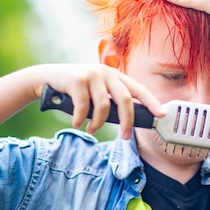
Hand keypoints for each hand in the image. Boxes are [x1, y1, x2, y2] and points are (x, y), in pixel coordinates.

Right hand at [33, 64, 164, 139]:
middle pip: (125, 100)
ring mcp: (92, 74)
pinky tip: (77, 123)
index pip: (138, 89)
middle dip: (127, 121)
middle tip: (125, 137)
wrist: (46, 79)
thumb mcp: (96, 91)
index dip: (151, 102)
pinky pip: (84, 106)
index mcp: (115, 75)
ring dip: (98, 123)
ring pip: (104, 106)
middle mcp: (106, 72)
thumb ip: (111, 99)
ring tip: (91, 129)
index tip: (162, 114)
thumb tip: (128, 121)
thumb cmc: (75, 90)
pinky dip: (82, 119)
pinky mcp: (77, 79)